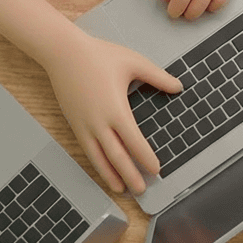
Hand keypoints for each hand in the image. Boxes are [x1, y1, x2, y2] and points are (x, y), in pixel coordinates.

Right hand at [46, 31, 181, 193]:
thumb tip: (179, 87)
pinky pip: (87, 150)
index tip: (156, 169)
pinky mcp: (75, 125)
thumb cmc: (99, 55)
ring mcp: (84, 125)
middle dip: (130, 174)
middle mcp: (98, 122)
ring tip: (122, 189)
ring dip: (111, 175)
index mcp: (115, 108)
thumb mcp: (134, 62)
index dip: (145, 157)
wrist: (63, 53)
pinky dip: (97, 164)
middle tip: (142, 190)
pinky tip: (104, 172)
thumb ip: (158, 77)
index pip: (134, 141)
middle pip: (116, 156)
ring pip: (99, 157)